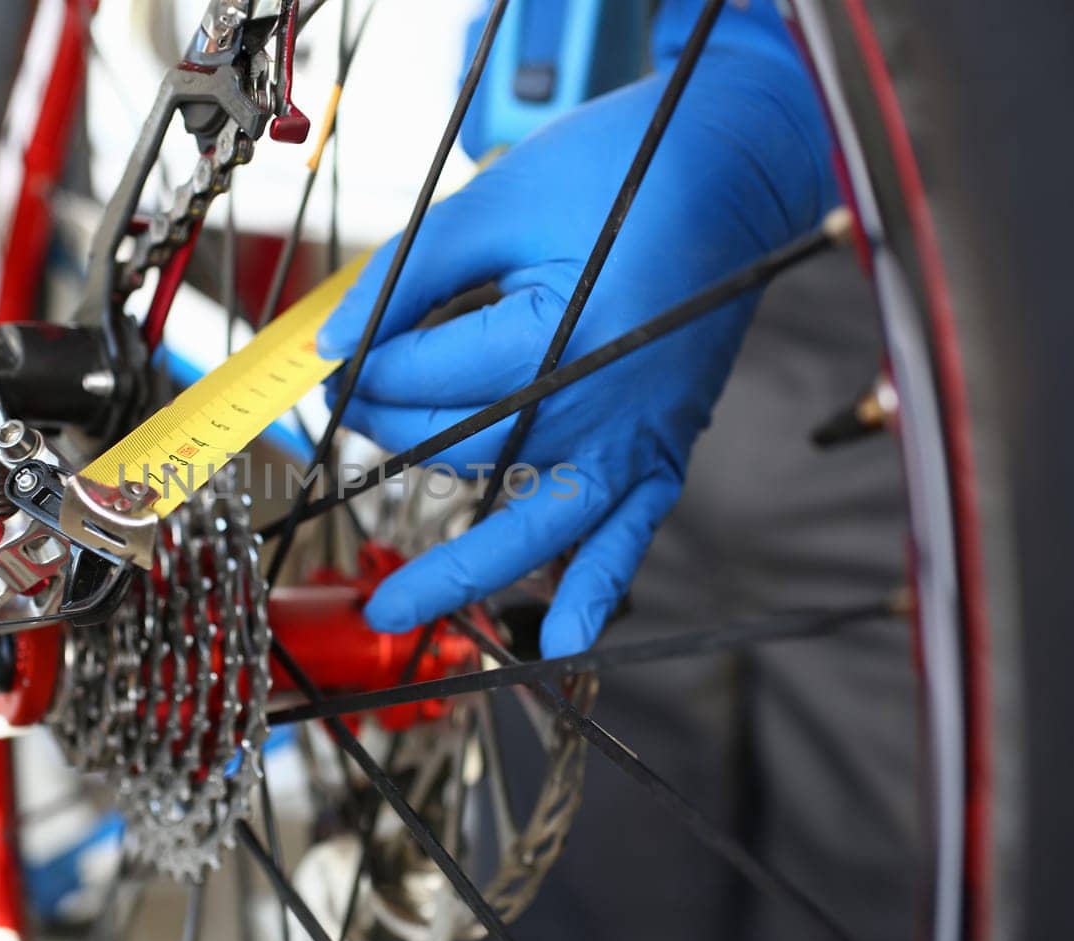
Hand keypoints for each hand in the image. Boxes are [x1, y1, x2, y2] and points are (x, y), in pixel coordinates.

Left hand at [316, 1, 835, 656]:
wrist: (740, 166)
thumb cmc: (625, 170)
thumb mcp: (498, 201)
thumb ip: (408, 272)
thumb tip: (333, 339)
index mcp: (556, 337)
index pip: (423, 375)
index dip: (365, 362)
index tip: (336, 347)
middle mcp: (599, 405)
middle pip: (461, 445)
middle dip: (390, 426)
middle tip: (349, 405)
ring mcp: (635, 437)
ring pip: (532, 523)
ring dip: (462, 569)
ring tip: (398, 608)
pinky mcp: (662, 447)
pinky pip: (629, 534)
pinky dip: (598, 588)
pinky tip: (567, 640)